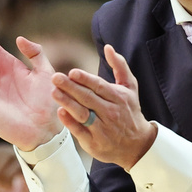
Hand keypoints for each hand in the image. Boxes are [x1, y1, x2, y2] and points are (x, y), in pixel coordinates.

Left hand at [50, 44, 156, 170]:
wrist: (137, 145)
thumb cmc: (129, 111)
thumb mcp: (130, 87)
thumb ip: (120, 66)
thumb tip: (108, 47)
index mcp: (118, 98)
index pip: (99, 86)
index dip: (85, 79)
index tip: (72, 72)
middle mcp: (111, 112)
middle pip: (88, 98)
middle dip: (71, 87)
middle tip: (55, 78)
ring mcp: (102, 129)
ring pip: (83, 114)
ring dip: (68, 103)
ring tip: (54, 92)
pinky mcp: (94, 143)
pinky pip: (80, 131)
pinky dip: (70, 122)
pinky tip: (60, 112)